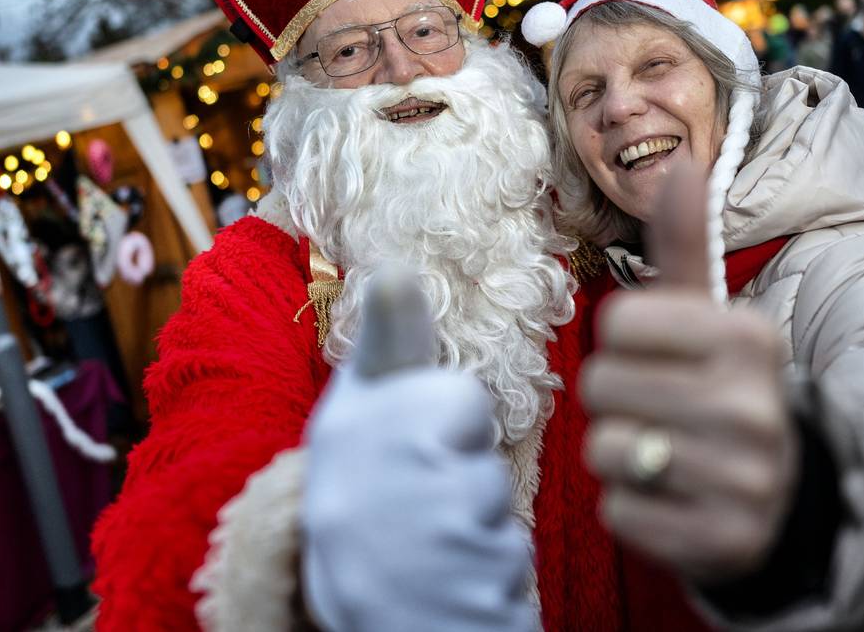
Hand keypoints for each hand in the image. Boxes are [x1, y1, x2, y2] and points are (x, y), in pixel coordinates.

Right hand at [301, 270, 533, 631]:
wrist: (361, 617)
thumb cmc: (364, 496)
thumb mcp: (360, 413)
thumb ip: (389, 343)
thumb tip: (396, 266)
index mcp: (351, 431)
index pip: (461, 402)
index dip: (450, 427)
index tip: (412, 451)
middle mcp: (379, 487)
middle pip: (487, 458)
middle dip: (466, 479)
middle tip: (418, 507)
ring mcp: (423, 552)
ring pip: (499, 514)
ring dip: (480, 534)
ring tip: (428, 552)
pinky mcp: (464, 604)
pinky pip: (511, 570)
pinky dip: (491, 584)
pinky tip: (447, 590)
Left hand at [581, 168, 798, 582]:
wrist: (784, 488)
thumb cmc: (722, 381)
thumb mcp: (709, 310)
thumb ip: (686, 240)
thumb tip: (679, 160)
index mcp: (748, 337)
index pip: (618, 320)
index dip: (624, 339)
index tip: (658, 351)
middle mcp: (754, 408)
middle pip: (601, 385)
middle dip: (617, 394)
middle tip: (660, 405)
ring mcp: (744, 481)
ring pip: (606, 450)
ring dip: (622, 450)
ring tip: (667, 448)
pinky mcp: (723, 543)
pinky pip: (621, 511)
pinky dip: (634, 503)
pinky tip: (674, 493)